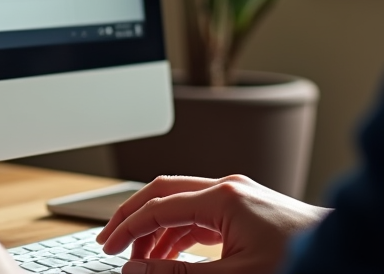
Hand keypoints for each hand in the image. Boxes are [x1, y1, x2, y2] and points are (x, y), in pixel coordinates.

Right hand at [95, 174, 329, 272]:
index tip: (108, 247)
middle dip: (133, 217)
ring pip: (180, 202)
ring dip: (155, 228)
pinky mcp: (246, 208)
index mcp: (222, 197)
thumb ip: (178, 273)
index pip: (158, 207)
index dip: (127, 228)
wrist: (346, 258)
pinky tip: (169, 253)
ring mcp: (238, 196)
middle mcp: (227, 188)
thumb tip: (138, 269)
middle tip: (110, 242)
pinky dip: (178, 231)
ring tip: (139, 257)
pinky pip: (199, 213)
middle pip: (163, 193)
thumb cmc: (300, 265)